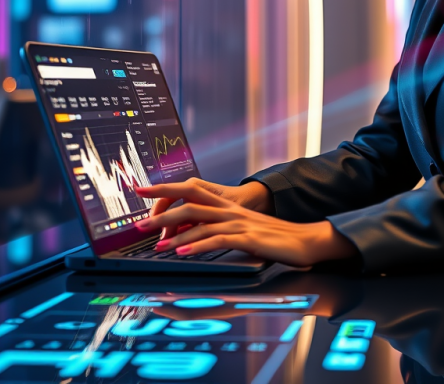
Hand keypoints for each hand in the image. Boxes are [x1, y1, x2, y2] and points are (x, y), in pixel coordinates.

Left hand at [133, 180, 357, 267]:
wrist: (305, 240)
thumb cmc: (274, 238)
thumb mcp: (242, 231)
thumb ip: (218, 230)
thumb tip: (190, 237)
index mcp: (227, 206)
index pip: (191, 191)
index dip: (165, 190)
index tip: (141, 190)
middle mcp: (230, 210)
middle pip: (189, 203)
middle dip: (161, 212)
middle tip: (138, 224)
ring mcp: (238, 223)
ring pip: (199, 220)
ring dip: (173, 232)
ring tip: (154, 244)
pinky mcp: (247, 237)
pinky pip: (217, 239)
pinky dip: (196, 245)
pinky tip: (182, 252)